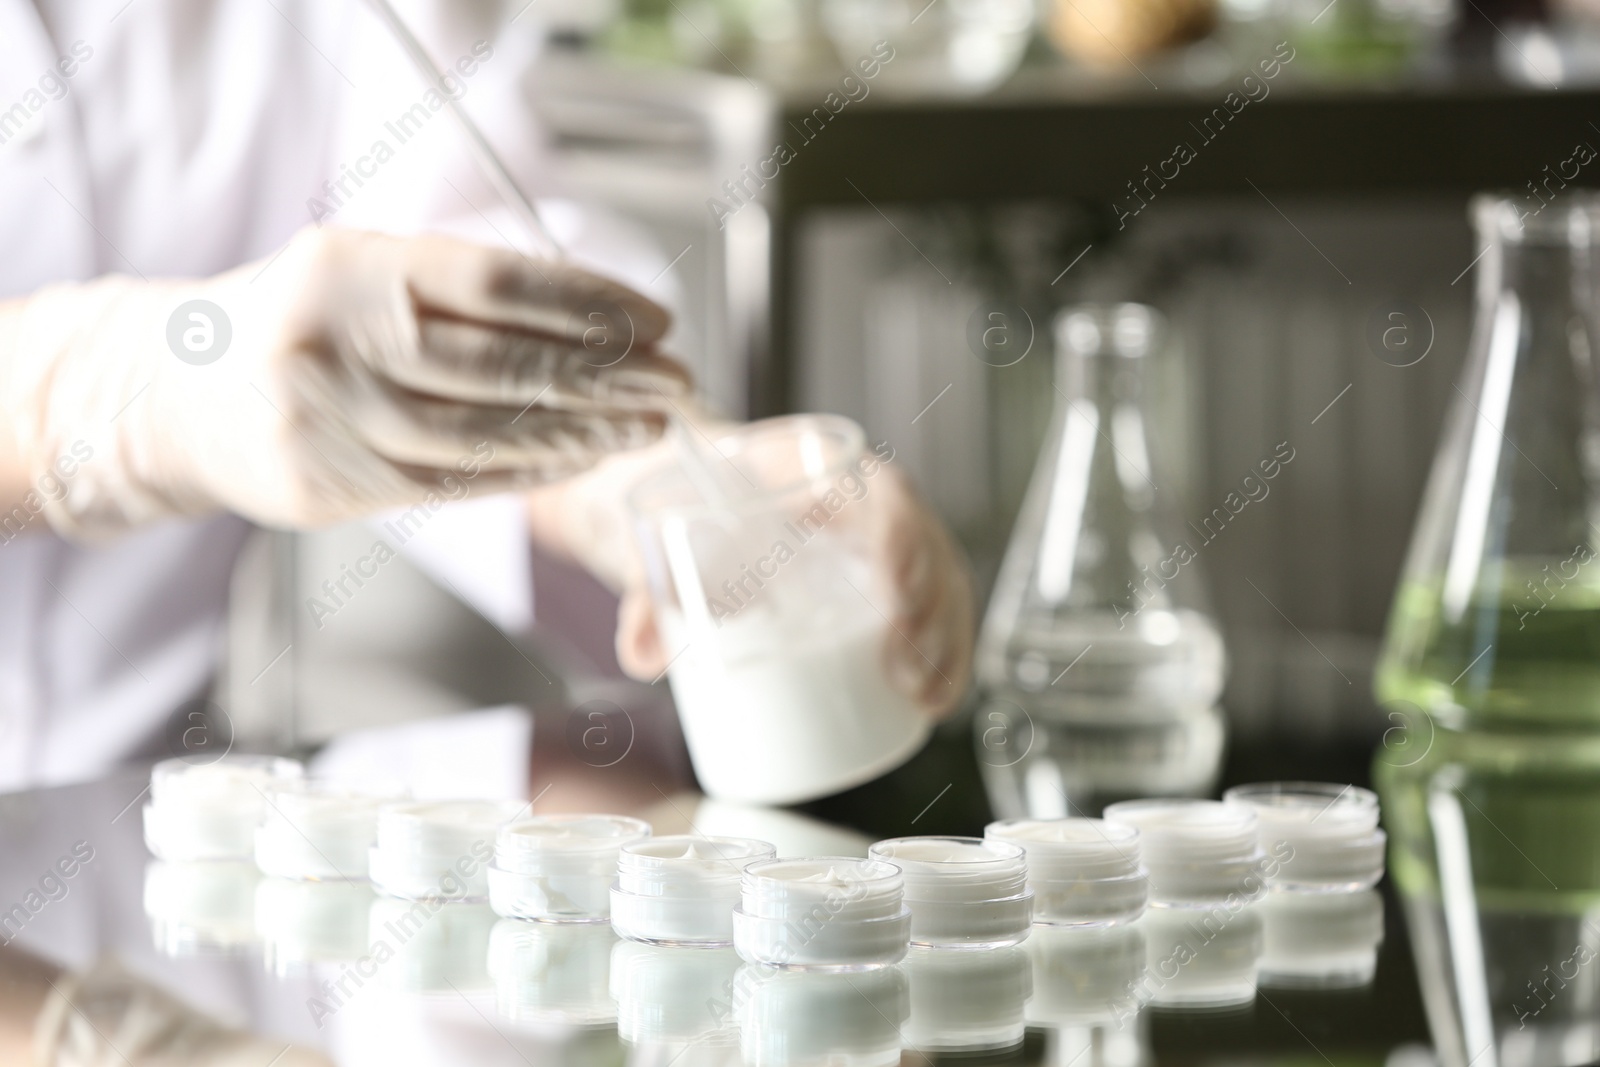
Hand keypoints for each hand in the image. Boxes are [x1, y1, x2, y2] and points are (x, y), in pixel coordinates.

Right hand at [0, 227, 688, 535]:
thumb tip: (594, 320)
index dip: (590, 304)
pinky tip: (581, 460)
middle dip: (606, 377)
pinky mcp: (328, 488)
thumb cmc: (299, 319)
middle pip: (504, 364)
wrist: (174, 390)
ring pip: (485, 434)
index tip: (656, 322)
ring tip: (644, 429)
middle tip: (675, 383)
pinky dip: (528, 473)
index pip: (499, 282)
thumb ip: (456, 288)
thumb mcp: (361, 269)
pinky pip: (453, 483)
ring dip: (581, 434)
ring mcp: (328, 420)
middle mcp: (336, 339)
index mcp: (352, 265)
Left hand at [526, 431, 974, 719]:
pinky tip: (932, 701)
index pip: (882, 488)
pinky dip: (941, 655)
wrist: (686, 499)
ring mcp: (878, 543)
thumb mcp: (660, 529)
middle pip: (925, 543)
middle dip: (930, 607)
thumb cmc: (682, 502)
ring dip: (944, 640)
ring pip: (939, 582)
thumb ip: (647, 585)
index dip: (900, 536)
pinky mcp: (880, 585)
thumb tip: (643, 653)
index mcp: (815, 465)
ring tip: (920, 694)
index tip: (894, 589)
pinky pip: (931, 612)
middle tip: (903, 664)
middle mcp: (861, 500)